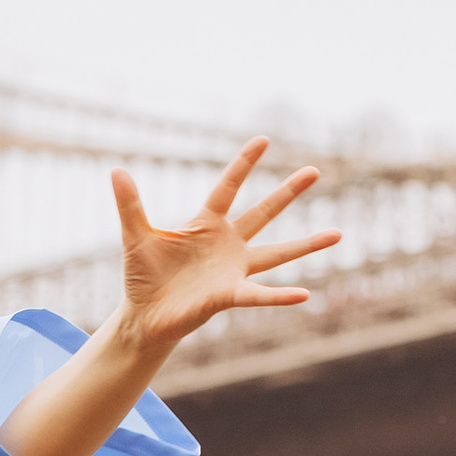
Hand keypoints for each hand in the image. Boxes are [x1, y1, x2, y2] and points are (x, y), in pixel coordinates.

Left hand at [110, 143, 339, 360]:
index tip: (263, 140)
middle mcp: (227, 244)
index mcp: (205, 224)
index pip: (227, 187)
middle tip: (315, 170)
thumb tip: (116, 170)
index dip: (243, 164)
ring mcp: (232, 270)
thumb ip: (130, 205)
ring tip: (338, 233)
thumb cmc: (143, 277)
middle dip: (287, 192)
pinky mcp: (229, 295)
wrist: (143, 316)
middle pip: (263, 212)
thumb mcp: (135, 237)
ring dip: (306, 245)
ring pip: (276, 253)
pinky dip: (280, 296)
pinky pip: (259, 295)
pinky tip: (304, 294)